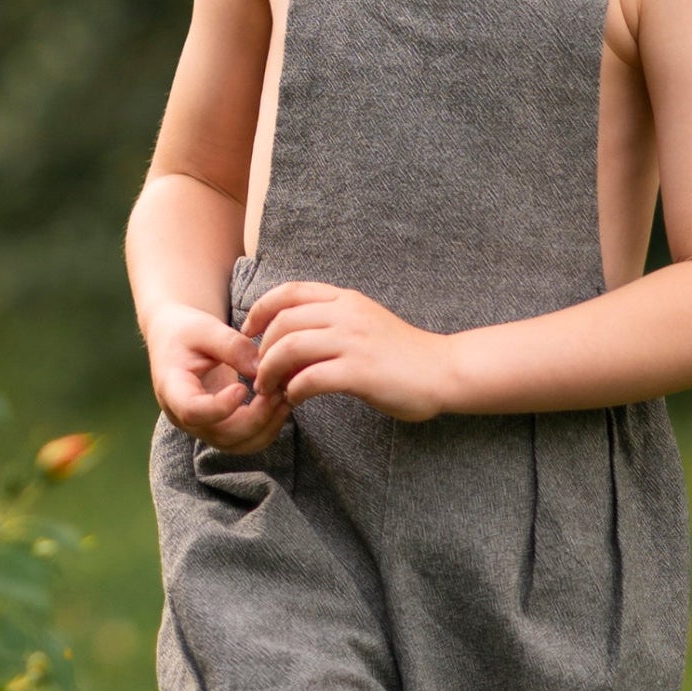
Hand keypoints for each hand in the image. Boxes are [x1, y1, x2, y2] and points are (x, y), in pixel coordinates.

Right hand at [146, 299, 284, 452]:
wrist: (175, 341)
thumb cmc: (186, 332)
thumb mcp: (205, 329)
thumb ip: (232, 346)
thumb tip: (262, 369)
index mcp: (172, 389)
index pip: (192, 412)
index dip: (220, 407)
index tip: (242, 387)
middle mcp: (183, 416)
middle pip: (221, 435)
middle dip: (256, 418)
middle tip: (278, 391)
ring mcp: (202, 426)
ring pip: (238, 444)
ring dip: (266, 426)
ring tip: (284, 396)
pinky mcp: (220, 428)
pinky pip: (246, 441)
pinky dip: (268, 427)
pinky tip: (280, 403)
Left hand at [240, 279, 454, 420]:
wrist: (442, 370)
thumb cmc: (401, 352)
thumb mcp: (364, 320)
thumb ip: (331, 319)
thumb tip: (288, 332)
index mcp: (346, 299)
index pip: (290, 291)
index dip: (260, 309)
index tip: (248, 331)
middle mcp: (347, 315)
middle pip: (283, 322)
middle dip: (262, 349)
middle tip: (260, 373)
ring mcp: (354, 342)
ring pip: (291, 348)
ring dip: (271, 371)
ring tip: (270, 389)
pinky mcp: (360, 372)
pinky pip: (310, 378)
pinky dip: (294, 390)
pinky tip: (295, 399)